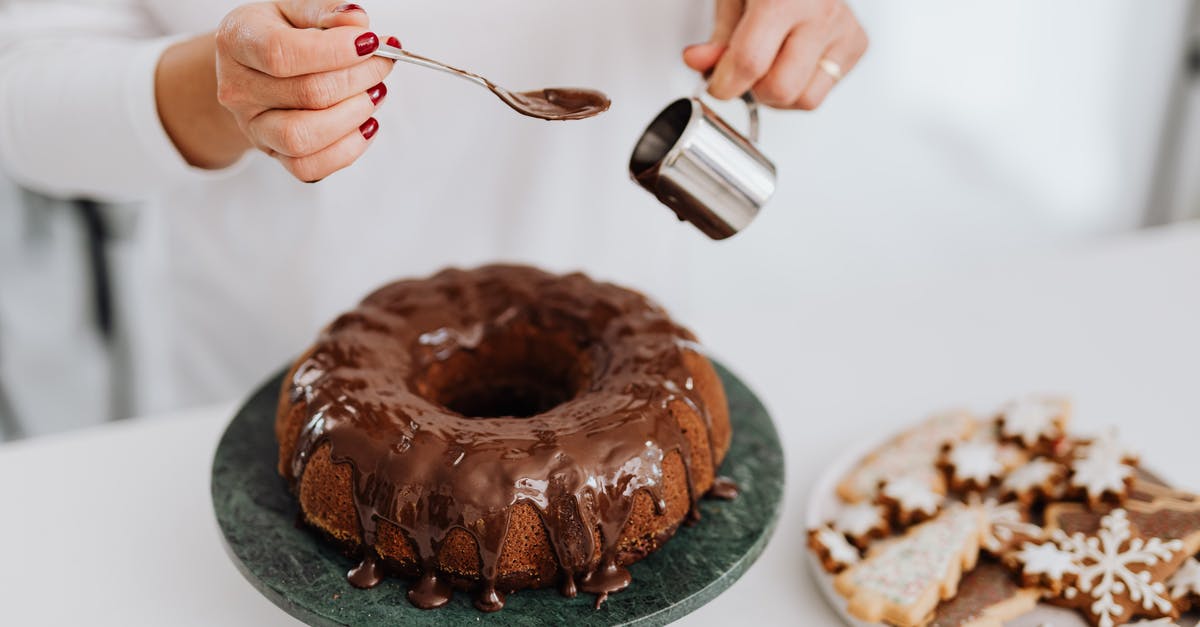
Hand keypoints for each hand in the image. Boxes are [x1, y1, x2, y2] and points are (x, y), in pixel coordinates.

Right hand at [214, 1, 393, 181]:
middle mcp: (239, 88)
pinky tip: (365, 125)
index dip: (334, 51)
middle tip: (382, 64)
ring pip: (304, 137)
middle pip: (307, 94)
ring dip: (354, 116)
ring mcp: (254, 126)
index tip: (370, 43)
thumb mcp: (295, 9)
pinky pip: (309, 167)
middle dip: (359, 78)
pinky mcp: (273, 153)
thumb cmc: (277, 34)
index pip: (281, 53)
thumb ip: (325, 11)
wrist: (252, 69)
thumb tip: (357, 22)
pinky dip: (347, 150)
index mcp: (238, 41)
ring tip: (374, 94)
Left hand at [682, 0, 867, 109]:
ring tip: (770, 68)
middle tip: (743, 73)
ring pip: (806, 100)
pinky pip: (825, 90)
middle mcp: (821, 13)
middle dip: (753, 91)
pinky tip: (793, 61)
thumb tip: (700, 63)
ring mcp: (843, 29)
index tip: (717, 84)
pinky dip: (803, 86)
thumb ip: (720, 35)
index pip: (749, 63)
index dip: (724, 84)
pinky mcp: (856, 43)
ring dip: (780, 96)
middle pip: (780, 89)